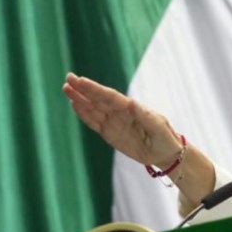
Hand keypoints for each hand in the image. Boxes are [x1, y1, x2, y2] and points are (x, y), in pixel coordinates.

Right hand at [62, 72, 181, 166]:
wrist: (165, 153)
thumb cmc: (165, 137)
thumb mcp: (157, 126)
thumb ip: (143, 115)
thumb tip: (130, 102)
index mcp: (131, 108)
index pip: (109, 96)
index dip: (95, 89)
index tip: (81, 81)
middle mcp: (120, 112)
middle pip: (98, 99)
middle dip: (83, 89)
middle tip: (68, 78)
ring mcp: (113, 122)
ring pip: (93, 109)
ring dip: (79, 99)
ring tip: (66, 88)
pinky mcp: (109, 134)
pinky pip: (94, 123)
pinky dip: (84, 114)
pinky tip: (75, 105)